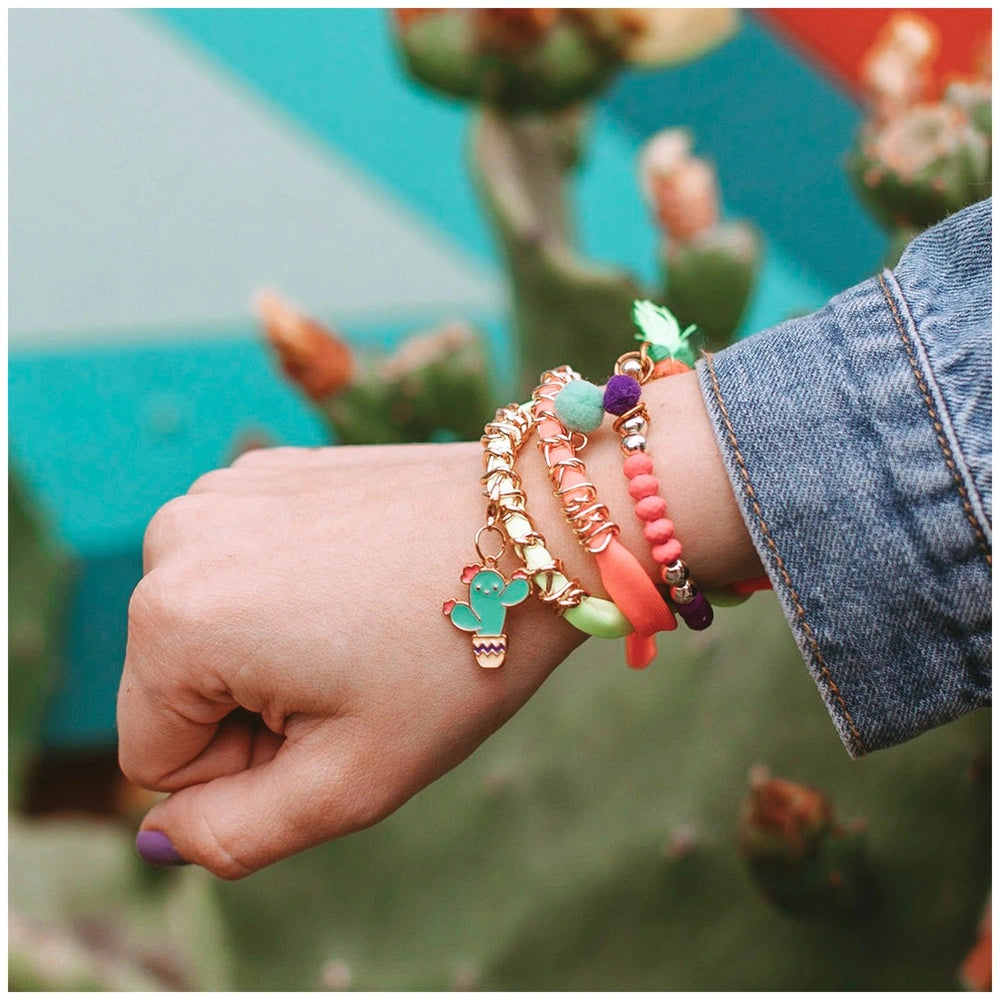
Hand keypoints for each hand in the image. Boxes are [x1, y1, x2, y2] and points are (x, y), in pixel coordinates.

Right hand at [117, 371, 759, 878]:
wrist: (543, 526)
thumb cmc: (459, 651)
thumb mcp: (350, 781)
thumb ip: (233, 836)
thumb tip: (160, 833)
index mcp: (172, 619)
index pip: (156, 760)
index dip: (248, 769)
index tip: (337, 718)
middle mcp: (175, 539)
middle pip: (177, 688)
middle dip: (258, 707)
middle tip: (363, 673)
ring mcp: (221, 493)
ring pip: (212, 631)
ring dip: (276, 649)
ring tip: (369, 622)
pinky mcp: (265, 473)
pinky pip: (243, 572)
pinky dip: (293, 591)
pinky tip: (368, 577)